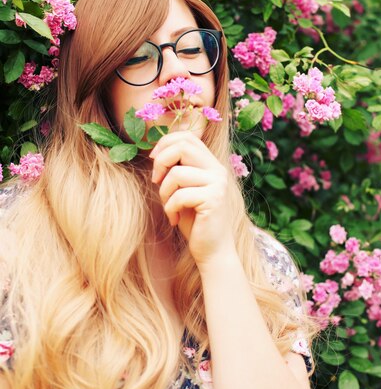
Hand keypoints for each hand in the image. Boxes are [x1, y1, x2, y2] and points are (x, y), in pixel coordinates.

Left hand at [149, 131, 235, 267]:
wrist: (212, 251)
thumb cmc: (193, 221)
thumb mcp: (182, 189)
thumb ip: (177, 169)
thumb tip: (156, 151)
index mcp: (211, 164)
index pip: (187, 137)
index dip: (165, 143)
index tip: (154, 162)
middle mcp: (217, 170)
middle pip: (183, 146)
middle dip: (161, 162)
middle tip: (156, 181)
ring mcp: (218, 183)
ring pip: (177, 173)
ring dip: (164, 192)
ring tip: (168, 206)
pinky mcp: (214, 199)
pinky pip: (180, 195)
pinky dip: (170, 208)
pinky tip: (174, 220)